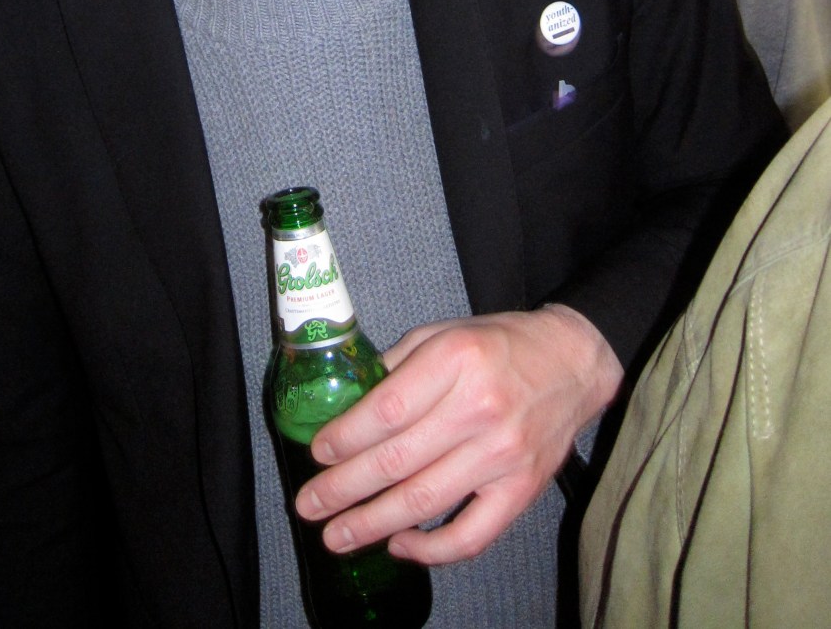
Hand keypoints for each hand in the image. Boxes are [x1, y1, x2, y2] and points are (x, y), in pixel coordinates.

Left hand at [293, 304, 621, 565]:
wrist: (573, 361)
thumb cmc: (501, 343)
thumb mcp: (443, 332)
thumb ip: (396, 365)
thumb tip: (346, 403)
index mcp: (456, 361)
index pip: (388, 410)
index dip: (345, 437)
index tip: (317, 452)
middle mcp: (480, 408)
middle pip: (398, 460)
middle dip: (344, 488)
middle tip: (309, 504)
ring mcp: (503, 455)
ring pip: (426, 501)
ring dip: (372, 524)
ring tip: (336, 535)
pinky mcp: (522, 490)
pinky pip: (473, 534)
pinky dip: (432, 550)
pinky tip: (399, 545)